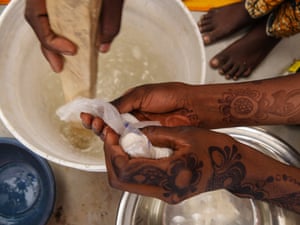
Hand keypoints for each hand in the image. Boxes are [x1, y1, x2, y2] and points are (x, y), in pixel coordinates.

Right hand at [25, 0, 123, 71]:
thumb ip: (110, 18)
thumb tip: (103, 47)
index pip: (36, 16)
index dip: (50, 38)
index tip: (72, 51)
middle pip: (37, 20)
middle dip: (48, 47)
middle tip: (60, 68)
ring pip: (44, 18)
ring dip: (52, 41)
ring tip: (64, 61)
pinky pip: (54, 13)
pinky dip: (60, 29)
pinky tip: (70, 41)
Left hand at [100, 125, 233, 203]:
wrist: (232, 168)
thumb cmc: (216, 150)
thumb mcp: (186, 134)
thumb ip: (157, 133)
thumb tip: (135, 132)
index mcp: (171, 174)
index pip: (127, 169)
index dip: (112, 151)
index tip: (111, 135)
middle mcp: (166, 190)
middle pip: (121, 181)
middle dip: (111, 158)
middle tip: (112, 139)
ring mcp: (166, 194)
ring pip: (127, 184)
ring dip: (119, 163)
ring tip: (121, 143)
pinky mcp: (167, 193)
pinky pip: (139, 183)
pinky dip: (131, 168)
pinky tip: (134, 152)